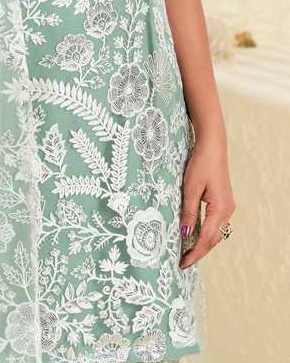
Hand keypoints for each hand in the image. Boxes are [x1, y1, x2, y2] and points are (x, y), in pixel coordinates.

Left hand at [179, 133, 235, 268]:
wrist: (212, 146)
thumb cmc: (201, 164)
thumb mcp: (191, 188)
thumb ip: (188, 212)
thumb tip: (185, 233)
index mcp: (220, 209)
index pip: (206, 239)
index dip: (194, 253)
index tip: (183, 263)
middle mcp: (227, 211)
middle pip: (213, 239)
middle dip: (198, 252)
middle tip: (183, 262)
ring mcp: (227, 207)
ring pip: (215, 233)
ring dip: (202, 243)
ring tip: (186, 252)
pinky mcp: (223, 202)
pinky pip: (214, 224)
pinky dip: (205, 233)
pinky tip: (194, 235)